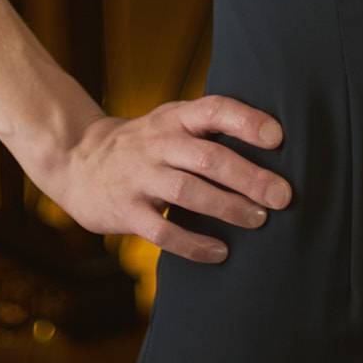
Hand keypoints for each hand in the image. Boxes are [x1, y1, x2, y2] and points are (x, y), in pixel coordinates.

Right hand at [35, 95, 292, 261]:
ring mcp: (139, 176)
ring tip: (260, 220)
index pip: (214, 110)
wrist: (79, 161)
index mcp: (175, 117)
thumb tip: (274, 148)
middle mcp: (158, 142)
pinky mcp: (125, 210)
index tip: (278, 138)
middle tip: (284, 196)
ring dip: (227, 208)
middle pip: (208, 157)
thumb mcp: (171, 123)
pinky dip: (194, 243)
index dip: (247, 121)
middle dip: (249, 177)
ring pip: (188, 192)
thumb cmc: (145, 145)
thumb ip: (209, 131)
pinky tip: (221, 252)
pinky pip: (163, 230)